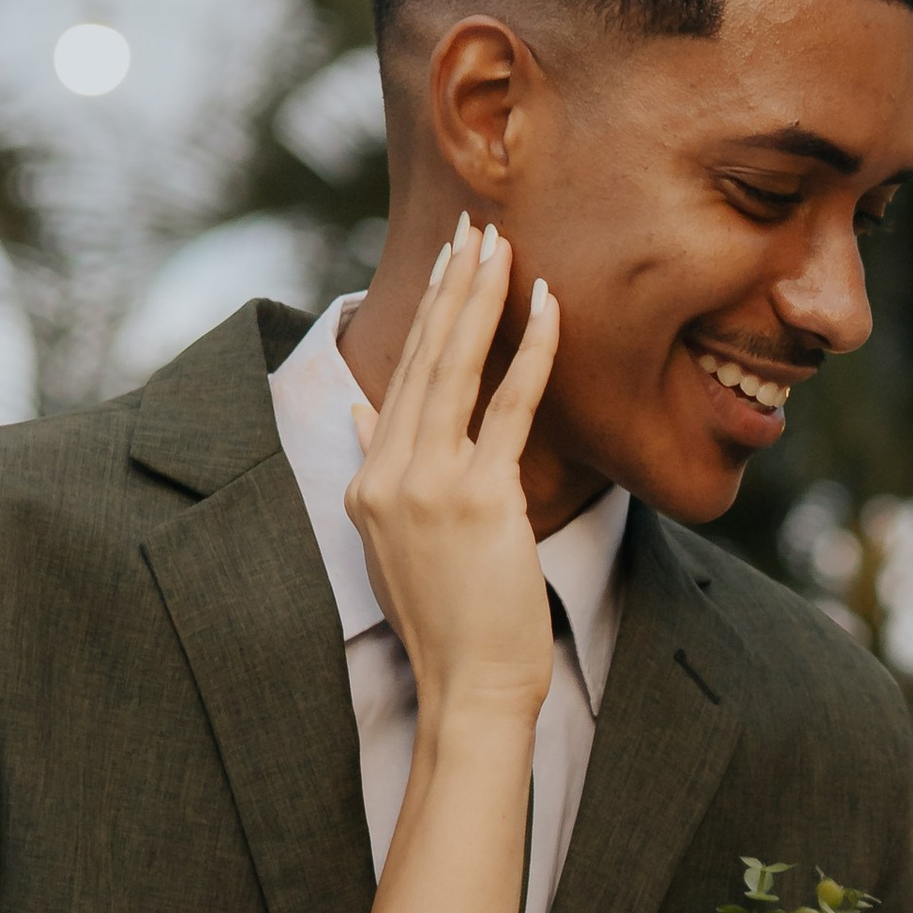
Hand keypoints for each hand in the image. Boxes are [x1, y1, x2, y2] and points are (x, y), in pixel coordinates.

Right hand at [350, 220, 559, 736]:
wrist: (469, 685)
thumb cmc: (449, 621)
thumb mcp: (393, 543)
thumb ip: (377, 471)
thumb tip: (363, 414)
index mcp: (366, 484)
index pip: (400, 381)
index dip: (427, 317)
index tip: (448, 265)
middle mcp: (388, 476)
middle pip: (421, 360)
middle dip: (449, 288)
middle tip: (472, 227)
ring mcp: (429, 485)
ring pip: (454, 369)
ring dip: (479, 299)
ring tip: (498, 244)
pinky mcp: (479, 499)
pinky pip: (509, 407)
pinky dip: (531, 351)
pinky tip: (548, 306)